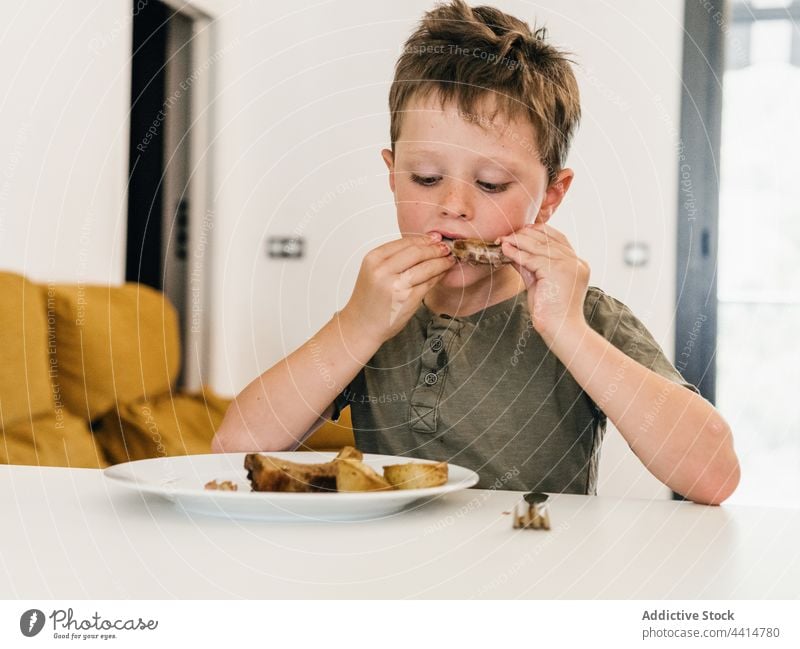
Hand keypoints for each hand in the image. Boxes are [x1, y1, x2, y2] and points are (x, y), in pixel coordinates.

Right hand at [341, 233, 455, 344]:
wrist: (361, 326)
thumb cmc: (369, 300)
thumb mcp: (374, 272)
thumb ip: (393, 258)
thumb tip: (422, 244)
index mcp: (373, 259)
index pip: (404, 242)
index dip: (424, 239)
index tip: (435, 238)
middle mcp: (383, 270)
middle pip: (417, 252)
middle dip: (435, 249)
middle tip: (446, 248)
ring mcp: (396, 285)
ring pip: (426, 267)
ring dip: (441, 262)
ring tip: (449, 259)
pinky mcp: (408, 299)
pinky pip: (428, 283)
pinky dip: (438, 276)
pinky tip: (442, 273)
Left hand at [497, 223, 589, 342]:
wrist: (561, 329)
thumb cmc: (550, 311)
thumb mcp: (538, 282)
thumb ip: (529, 266)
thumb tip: (512, 251)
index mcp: (577, 264)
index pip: (558, 238)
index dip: (538, 232)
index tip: (520, 232)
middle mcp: (576, 262)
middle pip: (548, 238)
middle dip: (525, 235)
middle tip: (506, 235)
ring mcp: (569, 265)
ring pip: (539, 245)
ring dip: (518, 241)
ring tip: (502, 240)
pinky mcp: (558, 271)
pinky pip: (533, 258)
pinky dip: (517, 253)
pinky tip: (505, 250)